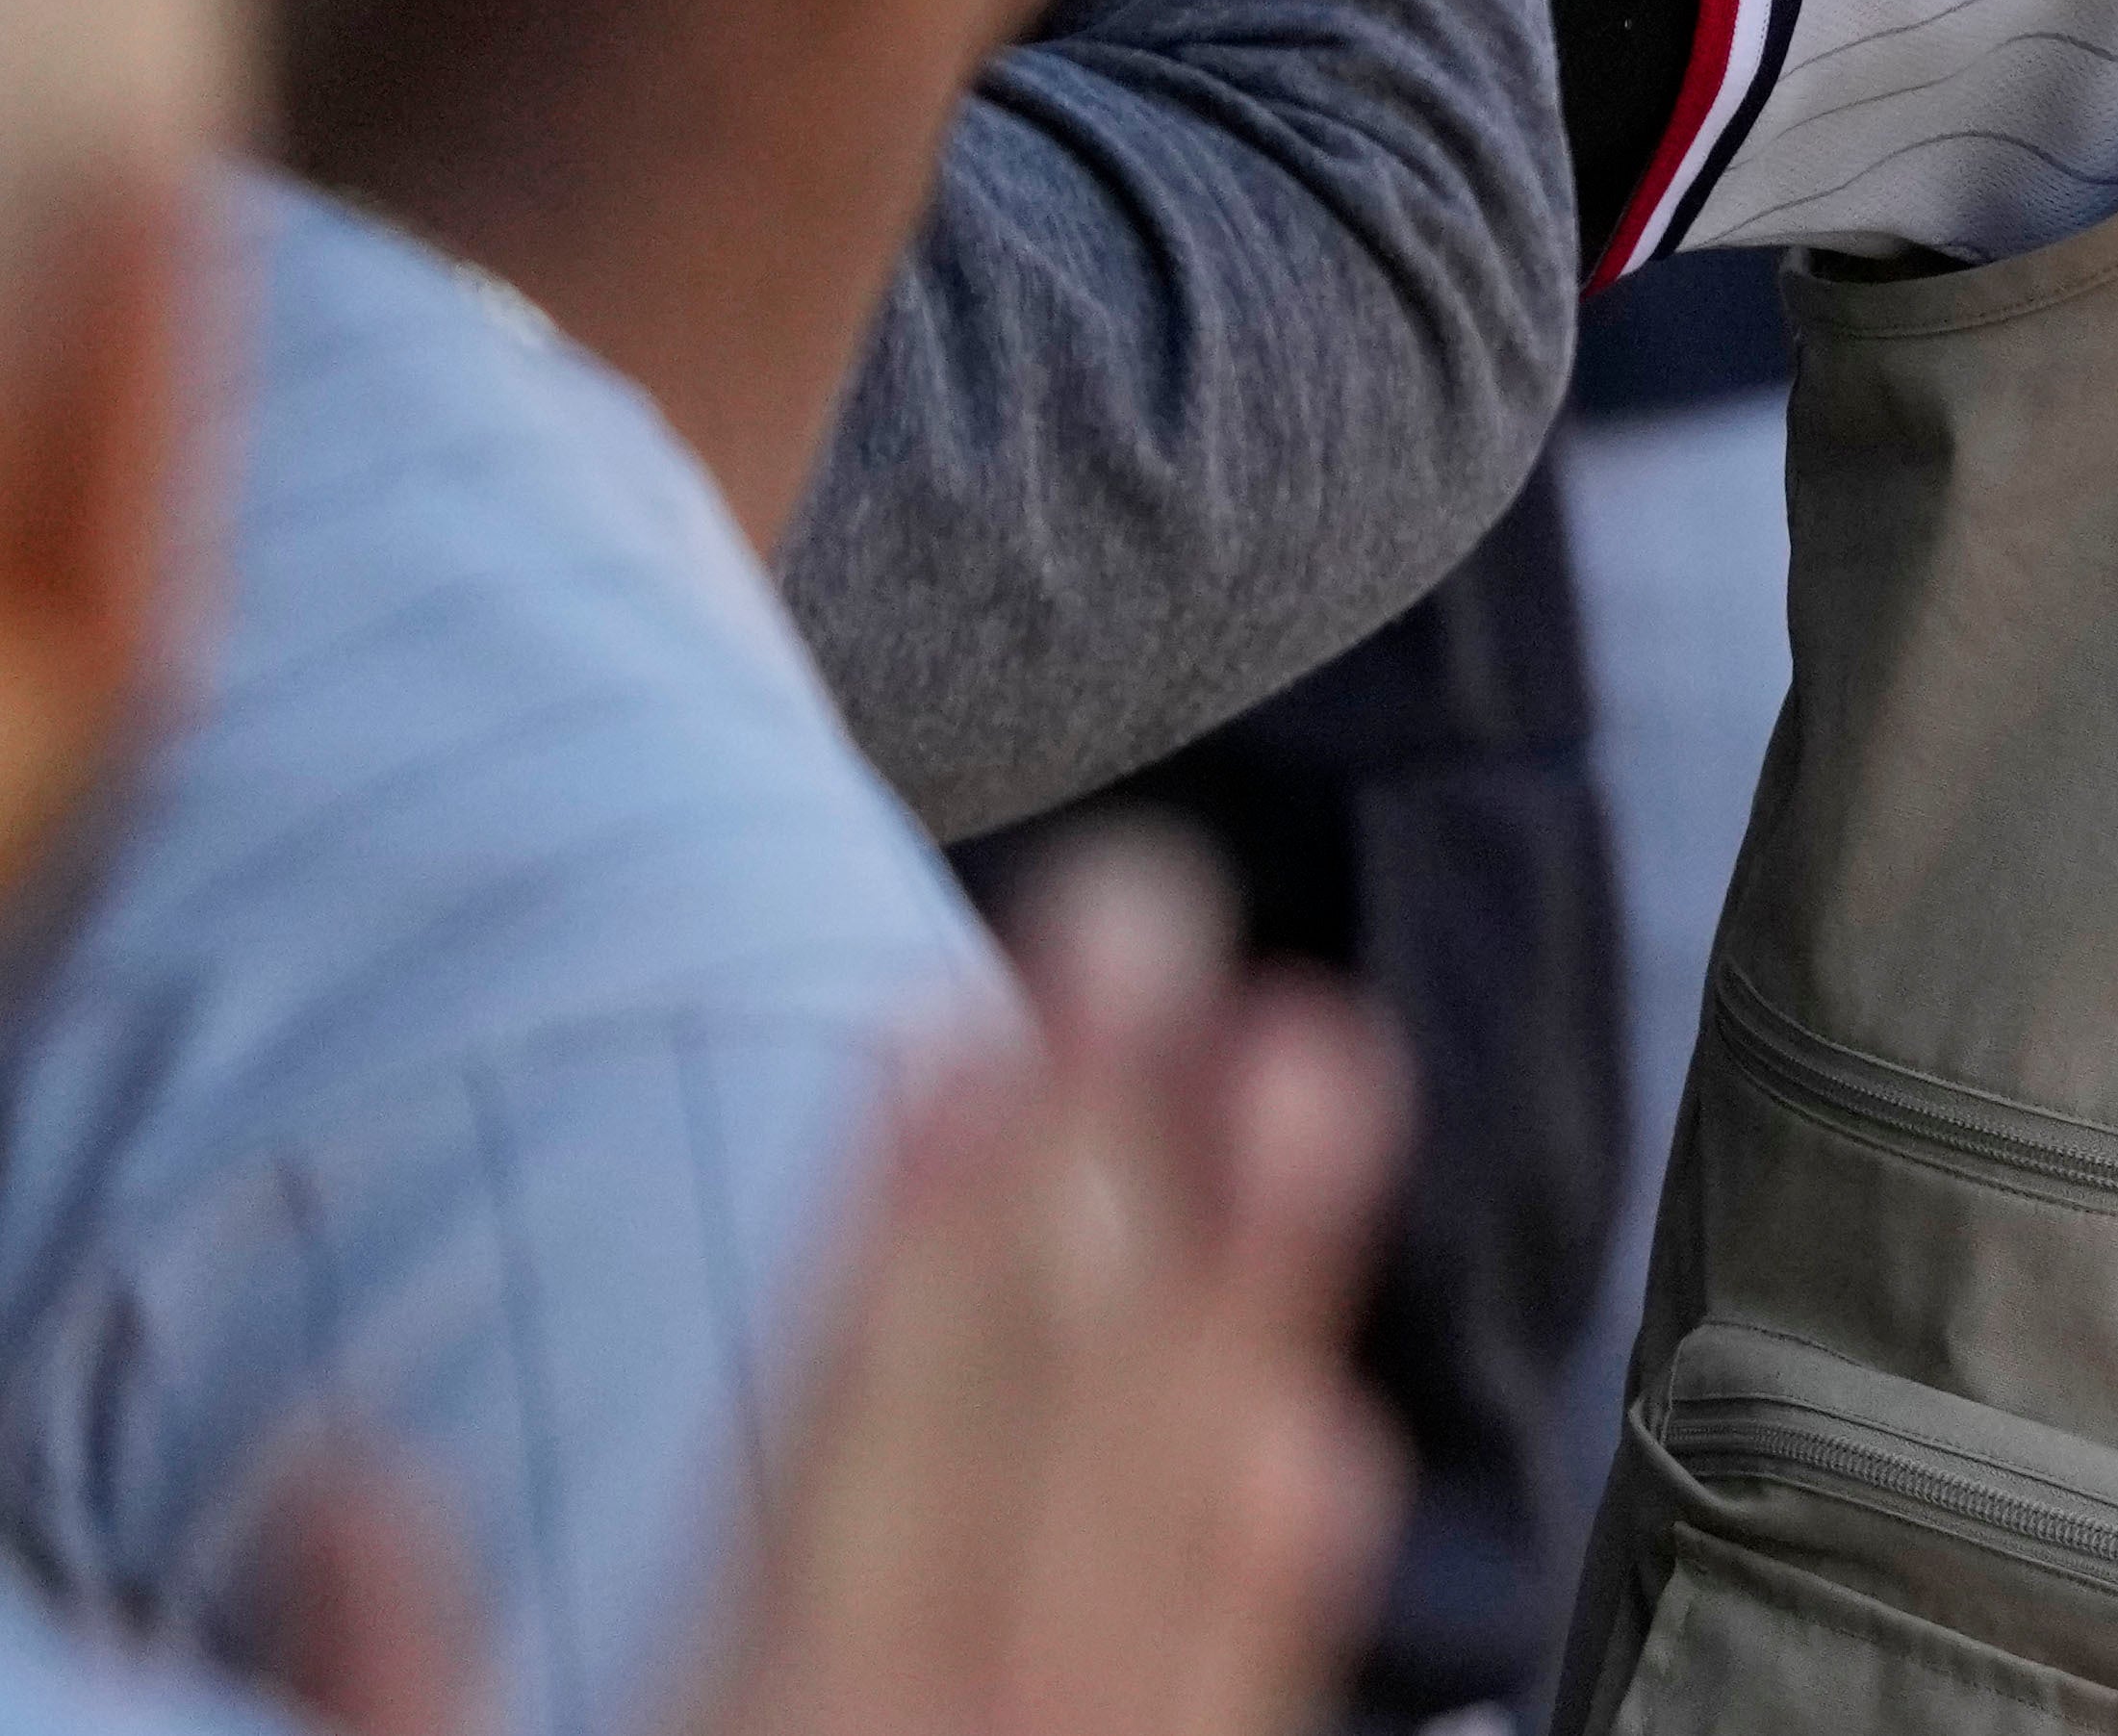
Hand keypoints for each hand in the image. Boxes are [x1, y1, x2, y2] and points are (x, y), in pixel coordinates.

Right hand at [229, 832, 1401, 1735]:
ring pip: (1180, 1535)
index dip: (912, 1242)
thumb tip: (339, 1473)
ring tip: (1322, 1052)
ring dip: (1253, 1302)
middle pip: (1038, 1434)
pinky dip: (1281, 1593)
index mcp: (774, 1731)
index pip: (852, 1449)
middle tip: (1157, 914)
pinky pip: (1226, 1732)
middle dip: (1098, 1165)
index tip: (957, 1032)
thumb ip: (406, 1701)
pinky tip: (1326, 1445)